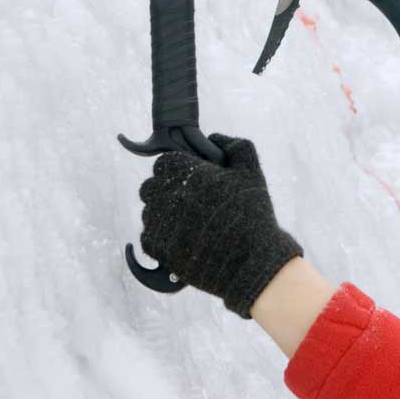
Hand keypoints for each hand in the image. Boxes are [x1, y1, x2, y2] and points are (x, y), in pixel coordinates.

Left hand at [138, 134, 302, 317]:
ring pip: (149, 212)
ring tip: (189, 225)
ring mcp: (160, 222)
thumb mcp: (251, 170)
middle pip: (152, 186)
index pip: (164, 163)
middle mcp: (167, 194)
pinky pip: (148, 237)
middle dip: (166, 191)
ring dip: (163, 215)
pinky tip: (181, 240)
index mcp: (185, 172)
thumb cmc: (252, 213)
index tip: (192, 182)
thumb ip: (234, 146)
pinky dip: (161, 238)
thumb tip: (214, 138)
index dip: (178, 171)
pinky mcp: (159, 248)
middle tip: (190, 203)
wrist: (251, 260)